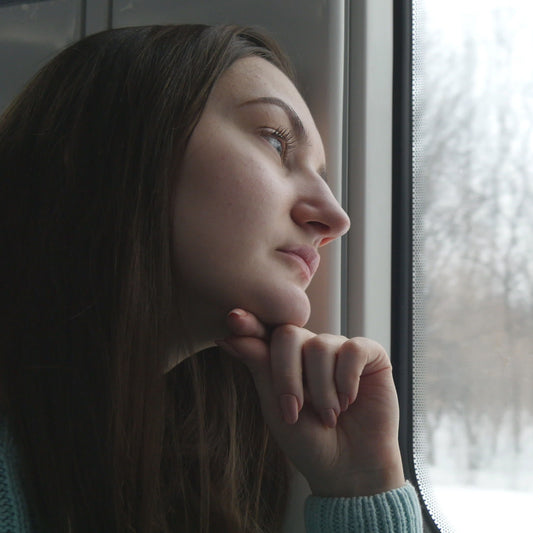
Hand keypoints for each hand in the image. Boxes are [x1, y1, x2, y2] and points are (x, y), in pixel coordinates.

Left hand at [216, 309, 404, 496]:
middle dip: (287, 375)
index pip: (265, 333)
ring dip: (321, 388)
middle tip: (294, 410)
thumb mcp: (276, 408)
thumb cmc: (309, 441)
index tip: (233, 319)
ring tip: (329, 416)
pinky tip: (349, 400)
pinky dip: (347, 379)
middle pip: (288, 334)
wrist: (350, 469)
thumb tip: (229, 335)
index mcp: (284, 359)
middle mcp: (311, 349)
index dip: (250, 325)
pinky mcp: (370, 355)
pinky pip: (353, 350)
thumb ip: (260, 368)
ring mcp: (340, 349)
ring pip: (320, 346)